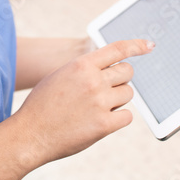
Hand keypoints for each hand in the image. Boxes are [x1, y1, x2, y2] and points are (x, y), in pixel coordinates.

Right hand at [13, 38, 153, 166]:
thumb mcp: (61, 75)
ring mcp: (100, 103)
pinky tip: (100, 120)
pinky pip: (127, 116)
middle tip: (107, 89)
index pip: (117, 49)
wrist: (30, 134)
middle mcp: (93, 81)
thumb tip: (111, 67)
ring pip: (128, 94)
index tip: (149, 46)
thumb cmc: (43, 104)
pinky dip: (118, 118)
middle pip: (127, 72)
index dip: (136, 46)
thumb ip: (86, 69)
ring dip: (118, 100)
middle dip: (121, 80)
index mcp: (82, 64)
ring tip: (96, 107)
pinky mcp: (104, 125)